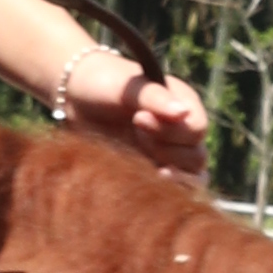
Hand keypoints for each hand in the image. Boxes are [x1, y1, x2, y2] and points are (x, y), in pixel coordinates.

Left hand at [57, 50, 210, 182]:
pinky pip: (175, 188)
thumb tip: (183, 113)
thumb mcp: (127, 88)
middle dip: (166, 152)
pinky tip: (147, 180)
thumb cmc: (104, 83)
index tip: (138, 119)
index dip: (172, 131)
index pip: (197, 129)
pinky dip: (167, 189)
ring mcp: (169, 153)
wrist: (75, 96)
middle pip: (196, 157)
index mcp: (184, 103)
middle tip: (135, 134)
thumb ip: (155, 98)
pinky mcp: (154, 170)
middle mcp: (181, 130)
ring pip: (192, 177)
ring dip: (173, 177)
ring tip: (151, 170)